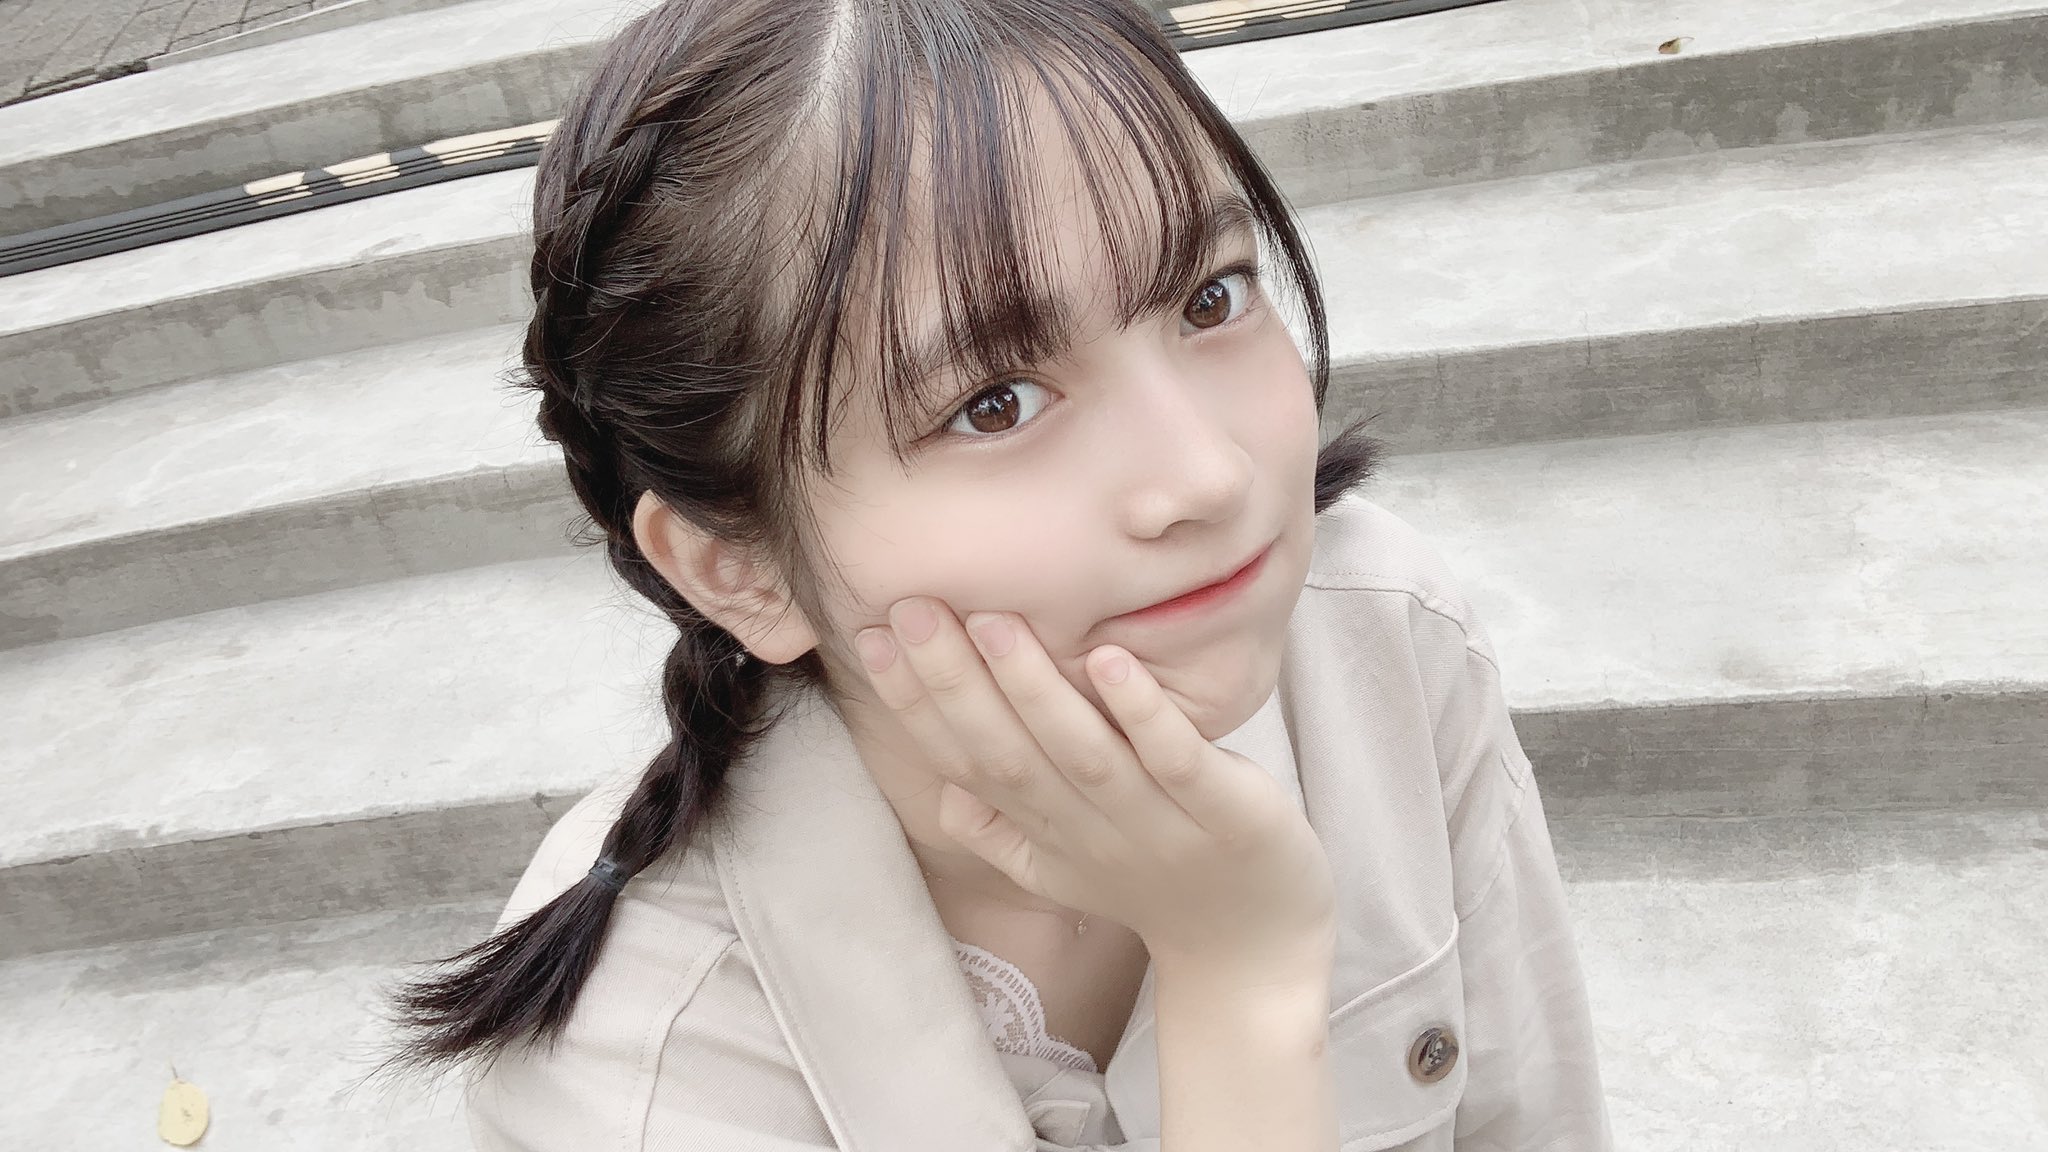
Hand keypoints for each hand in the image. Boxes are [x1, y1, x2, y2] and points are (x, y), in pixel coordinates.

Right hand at [855, 597, 1335, 971]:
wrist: (1252, 954)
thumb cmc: (1156, 887)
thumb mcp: (1063, 869)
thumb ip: (1001, 833)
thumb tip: (941, 791)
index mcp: (1046, 832)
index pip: (965, 763)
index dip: (915, 704)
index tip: (872, 636)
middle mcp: (1089, 828)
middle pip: (1008, 755)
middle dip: (956, 683)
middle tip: (914, 609)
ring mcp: (1156, 823)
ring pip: (1082, 754)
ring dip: (1035, 691)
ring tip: (995, 623)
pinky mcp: (1225, 815)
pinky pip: (1177, 761)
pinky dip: (1143, 715)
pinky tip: (1111, 662)